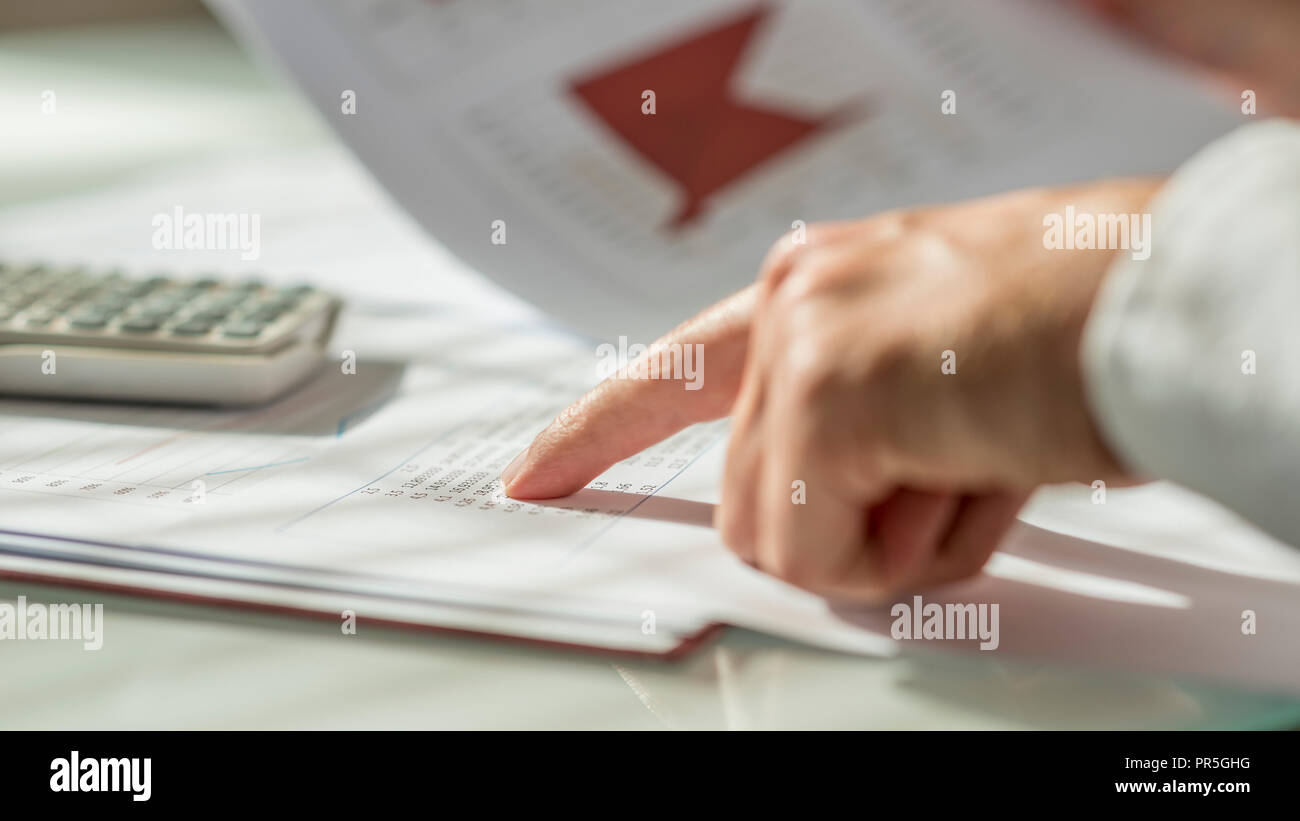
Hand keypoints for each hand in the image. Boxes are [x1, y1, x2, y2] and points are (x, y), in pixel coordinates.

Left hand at [502, 180, 1157, 599]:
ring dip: (886, 541)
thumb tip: (826, 528)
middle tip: (948, 476)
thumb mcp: (937, 366)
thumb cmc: (1077, 327)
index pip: (671, 375)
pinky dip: (908, 552)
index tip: (533, 475)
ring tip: (971, 463)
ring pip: (777, 540)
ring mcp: (800, 343)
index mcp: (810, 288)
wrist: (1164, 297)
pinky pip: (823, 554)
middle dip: (847, 527)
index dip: (596, 435)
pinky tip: (974, 469)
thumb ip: (855, 431)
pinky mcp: (827, 397)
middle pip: (746, 501)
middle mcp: (790, 300)